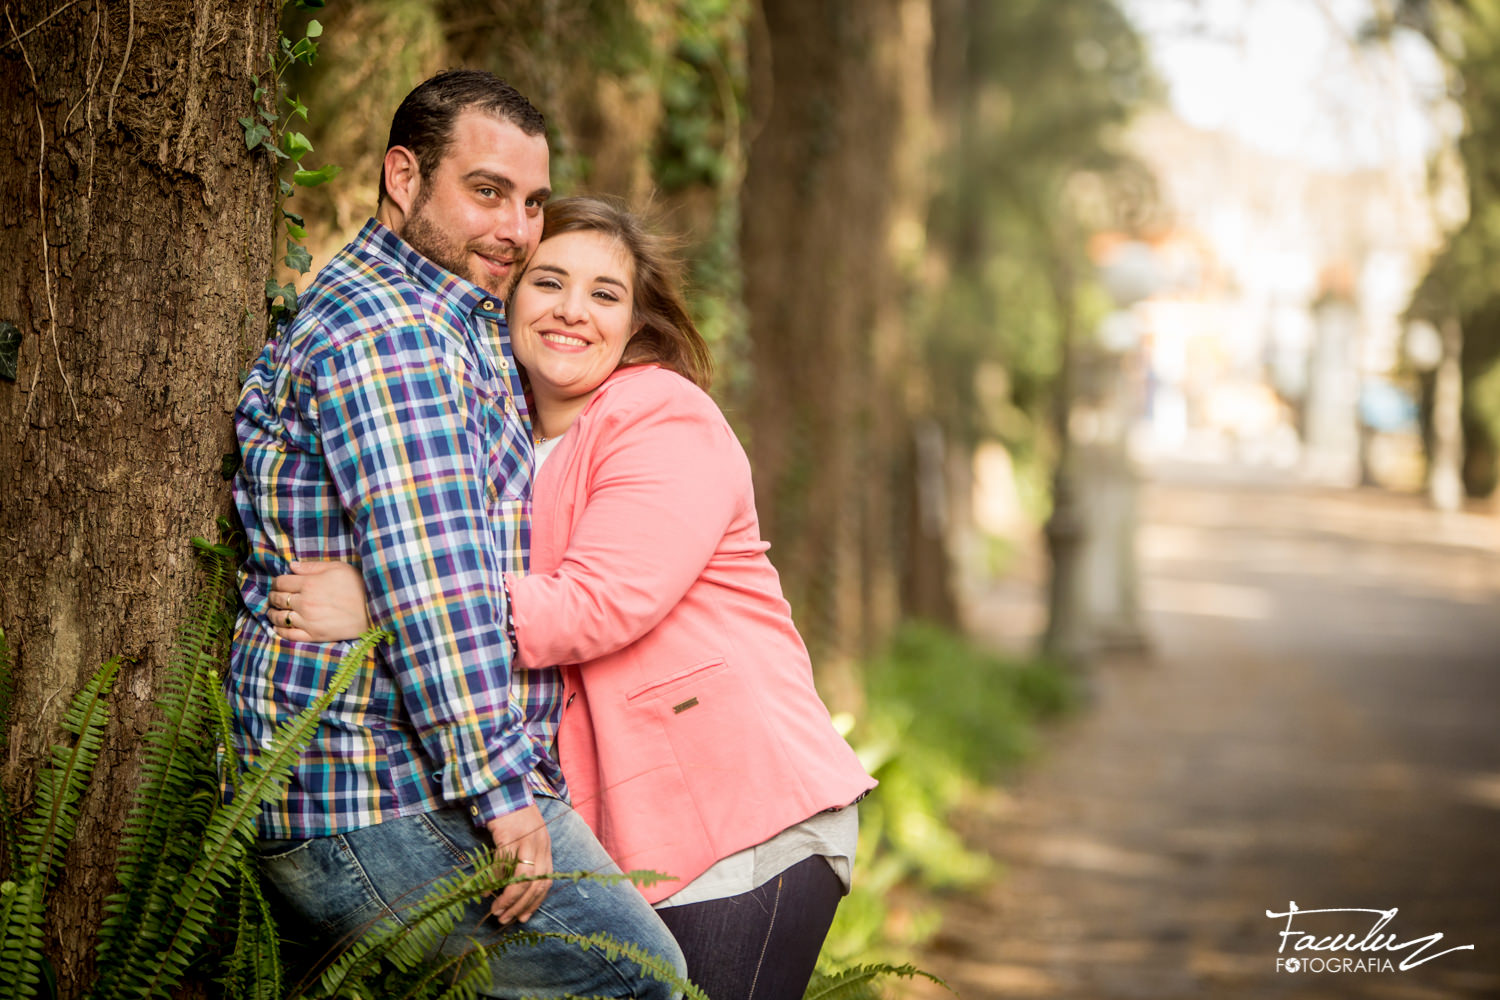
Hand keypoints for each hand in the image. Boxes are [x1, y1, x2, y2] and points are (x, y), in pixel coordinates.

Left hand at [270, 561, 370, 641]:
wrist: (375, 610)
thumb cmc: (359, 586)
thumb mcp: (339, 568)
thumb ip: (313, 566)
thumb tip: (292, 565)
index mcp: (309, 583)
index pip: (281, 582)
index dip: (277, 582)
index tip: (280, 584)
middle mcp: (304, 602)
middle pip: (278, 599)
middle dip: (274, 596)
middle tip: (275, 597)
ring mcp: (308, 621)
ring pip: (279, 617)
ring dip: (272, 613)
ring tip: (274, 611)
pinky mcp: (313, 635)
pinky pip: (288, 635)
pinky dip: (279, 631)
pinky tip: (278, 627)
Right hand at [485, 803, 552, 924]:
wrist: (504, 789)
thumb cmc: (513, 817)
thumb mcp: (525, 838)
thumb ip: (522, 860)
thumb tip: (508, 890)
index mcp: (545, 847)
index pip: (546, 882)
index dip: (534, 902)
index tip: (524, 918)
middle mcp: (540, 845)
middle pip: (535, 884)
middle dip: (520, 906)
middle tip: (505, 919)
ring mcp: (526, 840)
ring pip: (521, 878)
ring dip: (508, 899)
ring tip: (496, 911)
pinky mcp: (509, 835)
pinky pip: (502, 864)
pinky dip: (494, 880)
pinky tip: (485, 890)